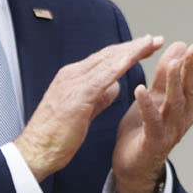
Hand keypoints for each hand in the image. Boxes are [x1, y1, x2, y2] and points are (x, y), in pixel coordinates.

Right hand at [14, 36, 164, 181]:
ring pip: (107, 61)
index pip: (104, 59)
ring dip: (131, 51)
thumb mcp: (83, 111)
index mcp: (73, 78)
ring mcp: (73, 83)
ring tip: (151, 43)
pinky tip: (134, 59)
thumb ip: (98, 96)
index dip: (126, 52)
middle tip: (155, 39)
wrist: (36, 152)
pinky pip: (103, 77)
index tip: (146, 46)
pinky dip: (120, 65)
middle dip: (133, 46)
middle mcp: (72, 75)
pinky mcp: (77, 97)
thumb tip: (114, 86)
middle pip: (108, 55)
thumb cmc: (57, 136)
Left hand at [112, 42, 192, 192]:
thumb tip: (179, 46)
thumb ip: (166, 74)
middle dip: (192, 69)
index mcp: (188, 108)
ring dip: (173, 82)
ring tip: (172, 63)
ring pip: (175, 103)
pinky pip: (151, 120)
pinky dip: (146, 105)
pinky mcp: (154, 140)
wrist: (133, 164)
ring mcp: (171, 130)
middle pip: (191, 91)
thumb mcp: (157, 96)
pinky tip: (140, 89)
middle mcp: (184, 118)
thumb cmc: (145, 128)